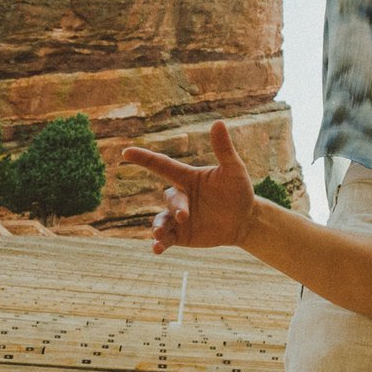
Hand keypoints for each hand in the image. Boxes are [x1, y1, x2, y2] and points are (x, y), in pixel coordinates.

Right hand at [120, 120, 257, 253]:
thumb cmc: (238, 191)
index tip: (126, 152)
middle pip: (169, 198)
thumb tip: (218, 122)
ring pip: (160, 221)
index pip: (161, 165)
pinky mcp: (181, 235)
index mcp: (187, 178)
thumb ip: (223, 149)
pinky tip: (157, 250)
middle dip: (175, 206)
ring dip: (158, 227)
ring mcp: (178, 217)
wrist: (244, 220)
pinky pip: (166, 240)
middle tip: (184, 215)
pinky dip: (159, 244)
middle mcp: (179, 196)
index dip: (144, 158)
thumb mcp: (234, 170)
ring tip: (159, 235)